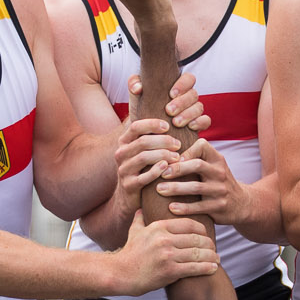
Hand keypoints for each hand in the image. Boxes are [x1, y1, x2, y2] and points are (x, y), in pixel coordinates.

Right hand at [113, 91, 187, 207]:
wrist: (128, 197)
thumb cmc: (143, 167)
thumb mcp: (142, 147)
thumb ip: (149, 129)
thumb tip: (155, 101)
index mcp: (124, 141)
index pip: (136, 126)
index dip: (152, 124)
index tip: (168, 125)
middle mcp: (121, 153)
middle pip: (142, 142)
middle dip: (163, 141)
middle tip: (179, 144)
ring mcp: (123, 170)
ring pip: (143, 158)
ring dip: (163, 155)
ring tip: (177, 156)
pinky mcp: (129, 186)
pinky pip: (143, 177)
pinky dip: (157, 171)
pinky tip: (167, 168)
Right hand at [115, 215, 217, 295]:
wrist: (120, 273)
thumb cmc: (129, 254)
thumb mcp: (134, 232)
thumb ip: (140, 220)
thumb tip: (140, 210)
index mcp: (159, 227)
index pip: (189, 224)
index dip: (202, 230)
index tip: (207, 236)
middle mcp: (164, 239)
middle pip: (196, 238)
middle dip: (209, 244)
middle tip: (214, 249)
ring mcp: (167, 255)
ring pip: (198, 253)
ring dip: (211, 257)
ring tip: (217, 259)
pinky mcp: (169, 271)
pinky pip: (194, 268)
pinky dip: (206, 268)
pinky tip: (213, 269)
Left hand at [119, 73, 210, 144]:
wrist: (145, 131)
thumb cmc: (142, 110)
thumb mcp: (136, 97)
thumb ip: (134, 85)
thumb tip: (139, 87)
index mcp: (178, 86)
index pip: (188, 78)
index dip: (183, 84)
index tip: (171, 94)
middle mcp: (188, 97)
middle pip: (194, 94)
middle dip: (182, 102)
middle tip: (169, 111)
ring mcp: (194, 110)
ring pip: (199, 107)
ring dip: (188, 114)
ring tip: (175, 123)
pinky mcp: (198, 124)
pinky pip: (206, 121)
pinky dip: (200, 122)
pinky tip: (190, 127)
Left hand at [159, 138, 258, 226]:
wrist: (242, 203)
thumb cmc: (217, 182)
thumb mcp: (213, 166)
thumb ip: (196, 158)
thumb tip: (166, 149)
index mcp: (217, 159)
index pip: (202, 146)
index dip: (185, 150)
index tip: (171, 158)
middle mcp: (220, 172)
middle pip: (197, 165)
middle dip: (177, 168)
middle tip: (161, 173)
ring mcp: (221, 190)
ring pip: (196, 187)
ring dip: (176, 188)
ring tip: (159, 189)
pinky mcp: (219, 206)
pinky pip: (199, 207)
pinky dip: (184, 207)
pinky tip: (171, 207)